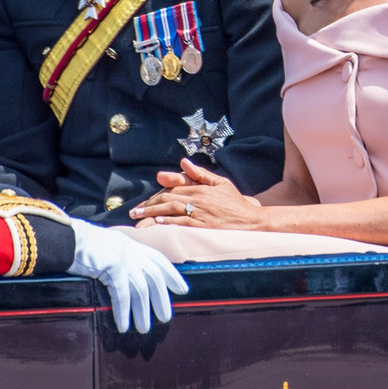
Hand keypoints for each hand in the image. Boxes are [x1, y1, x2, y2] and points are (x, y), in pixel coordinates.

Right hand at [67, 218, 187, 332]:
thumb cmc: (84, 243)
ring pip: (140, 290)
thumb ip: (121, 257)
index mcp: (132, 245)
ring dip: (142, 312)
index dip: (171, 275)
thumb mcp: (109, 246)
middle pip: (154, 278)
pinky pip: (122, 295)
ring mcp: (124, 259)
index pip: (159, 260)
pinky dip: (123, 311)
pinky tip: (123, 325)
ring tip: (144, 328)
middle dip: (161, 299)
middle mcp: (132, 251)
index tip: (182, 289)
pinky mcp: (113, 267)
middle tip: (165, 318)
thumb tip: (126, 275)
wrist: (69, 237)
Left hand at [129, 158, 262, 228]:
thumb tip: (183, 162)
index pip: (173, 188)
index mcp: (201, 188)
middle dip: (149, 205)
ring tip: (139, 217)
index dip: (157, 195)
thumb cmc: (235, 203)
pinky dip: (170, 222)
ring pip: (173, 210)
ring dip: (153, 213)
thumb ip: (200, 174)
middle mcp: (199, 199)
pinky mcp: (205, 226)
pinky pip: (184, 222)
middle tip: (135, 211)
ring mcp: (202, 213)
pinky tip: (159, 222)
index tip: (144, 201)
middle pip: (169, 199)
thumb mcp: (220, 183)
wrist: (252, 220)